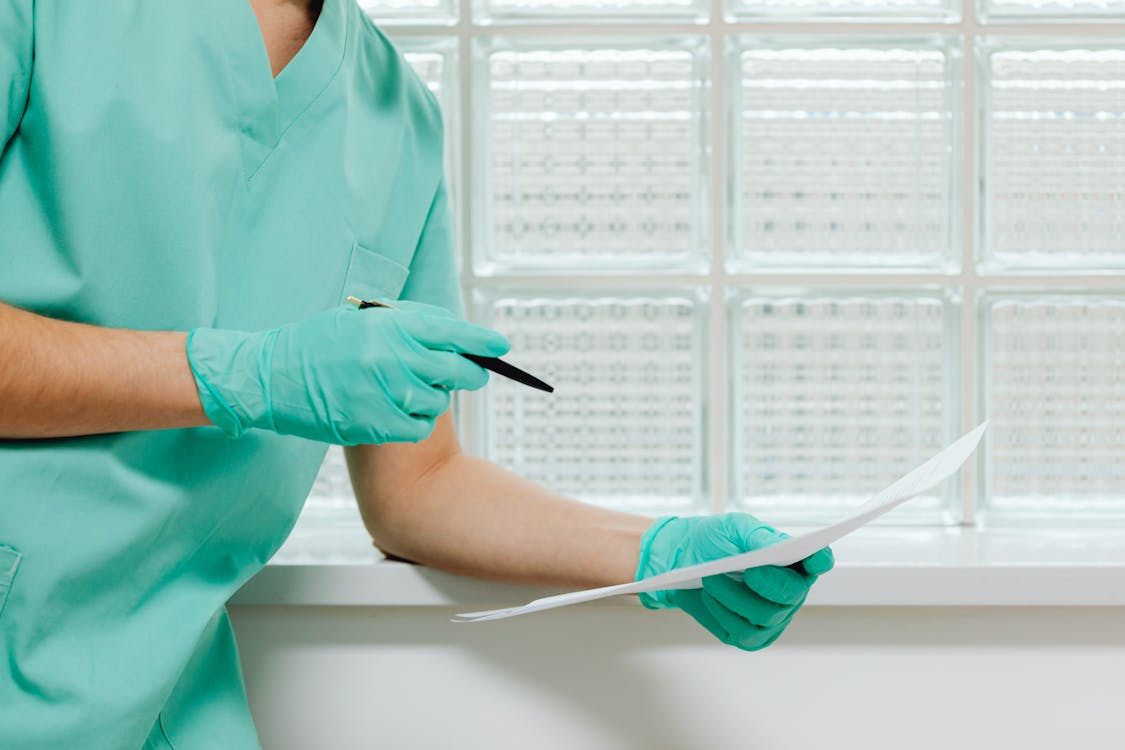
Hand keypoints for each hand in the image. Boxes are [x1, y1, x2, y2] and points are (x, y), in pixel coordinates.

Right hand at [187, 301, 508, 444]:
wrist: (267, 377)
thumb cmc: (314, 344)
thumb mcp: (359, 319)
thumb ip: (404, 322)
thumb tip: (450, 330)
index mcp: (389, 326)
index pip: (452, 332)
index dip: (482, 341)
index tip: (501, 346)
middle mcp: (392, 358)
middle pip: (455, 370)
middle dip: (471, 374)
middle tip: (473, 375)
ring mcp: (383, 393)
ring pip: (437, 401)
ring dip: (433, 398)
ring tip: (407, 389)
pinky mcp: (374, 424)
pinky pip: (417, 426)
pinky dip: (415, 422)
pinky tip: (397, 411)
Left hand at [636, 513, 833, 650]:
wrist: (681, 562)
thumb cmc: (714, 541)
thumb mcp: (733, 528)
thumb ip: (757, 536)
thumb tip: (776, 548)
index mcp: (792, 560)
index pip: (818, 561)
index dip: (820, 560)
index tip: (814, 558)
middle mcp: (789, 592)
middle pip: (794, 594)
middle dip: (772, 583)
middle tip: (749, 572)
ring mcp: (773, 617)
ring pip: (765, 615)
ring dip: (734, 597)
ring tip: (711, 579)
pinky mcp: (752, 637)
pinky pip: (744, 632)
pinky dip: (723, 613)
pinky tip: (710, 597)